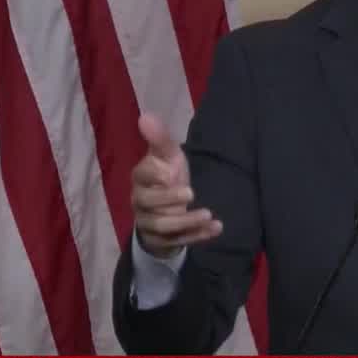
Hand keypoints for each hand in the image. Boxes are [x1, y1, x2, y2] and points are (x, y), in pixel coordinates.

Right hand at [132, 113, 222, 257]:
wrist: (167, 208)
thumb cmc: (167, 176)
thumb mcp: (168, 156)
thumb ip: (160, 139)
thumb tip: (145, 116)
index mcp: (141, 178)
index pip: (140, 175)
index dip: (155, 174)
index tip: (172, 171)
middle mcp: (140, 202)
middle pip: (147, 203)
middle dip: (168, 199)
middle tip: (191, 192)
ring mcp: (150, 223)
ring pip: (162, 226)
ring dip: (186, 221)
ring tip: (208, 214)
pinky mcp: (163, 241)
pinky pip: (179, 241)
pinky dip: (198, 236)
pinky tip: (217, 228)